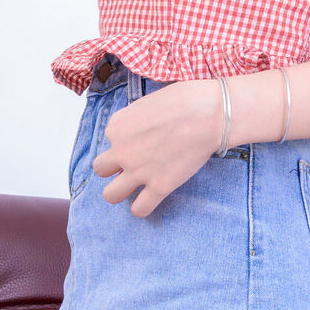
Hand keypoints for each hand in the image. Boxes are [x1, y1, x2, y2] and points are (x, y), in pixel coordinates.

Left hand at [91, 79, 225, 216]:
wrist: (208, 114)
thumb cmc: (185, 100)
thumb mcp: (148, 102)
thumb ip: (136, 119)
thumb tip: (141, 130)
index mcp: (117, 126)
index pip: (110, 140)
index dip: (126, 141)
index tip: (144, 139)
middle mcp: (121, 150)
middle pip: (101, 169)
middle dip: (114, 168)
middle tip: (133, 164)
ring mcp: (138, 171)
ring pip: (110, 195)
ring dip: (120, 192)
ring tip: (135, 188)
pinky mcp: (159, 187)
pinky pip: (139, 209)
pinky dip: (143, 207)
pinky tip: (151, 199)